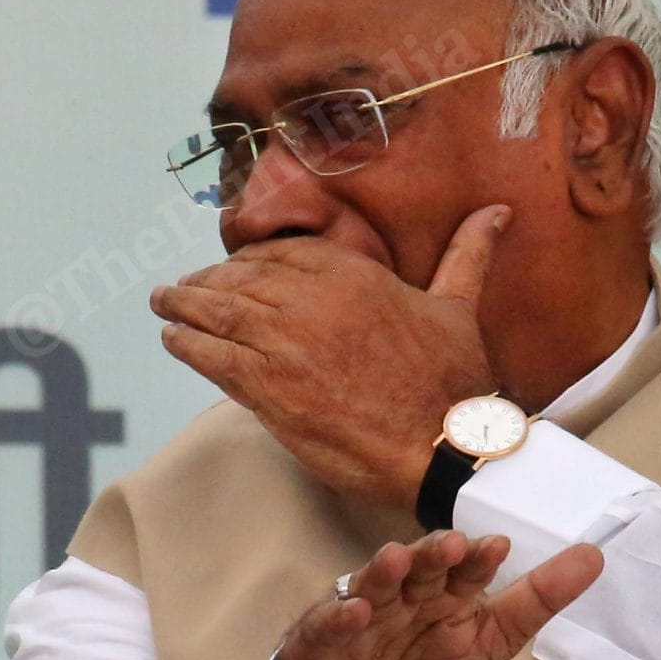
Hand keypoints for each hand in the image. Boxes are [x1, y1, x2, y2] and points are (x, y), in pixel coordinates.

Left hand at [150, 207, 507, 509]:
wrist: (441, 446)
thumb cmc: (454, 382)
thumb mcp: (458, 308)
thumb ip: (466, 256)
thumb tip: (495, 213)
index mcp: (353, 275)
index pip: (282, 253)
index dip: (251, 259)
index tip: (234, 267)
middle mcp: (311, 300)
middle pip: (241, 279)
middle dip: (208, 282)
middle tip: (184, 286)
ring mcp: (284, 342)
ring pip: (218, 312)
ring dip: (183, 306)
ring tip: (165, 304)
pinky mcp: (266, 386)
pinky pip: (210, 355)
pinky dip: (185, 344)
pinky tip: (172, 340)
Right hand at [267, 530, 604, 659]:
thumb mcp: (488, 643)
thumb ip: (535, 601)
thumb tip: (594, 557)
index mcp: (442, 593)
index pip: (463, 568)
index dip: (477, 558)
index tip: (498, 548)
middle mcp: (401, 593)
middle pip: (416, 568)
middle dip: (431, 555)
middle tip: (451, 547)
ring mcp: (359, 612)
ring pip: (371, 585)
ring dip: (383, 572)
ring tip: (396, 561)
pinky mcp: (320, 638)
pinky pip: (327, 626)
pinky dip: (339, 619)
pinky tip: (356, 614)